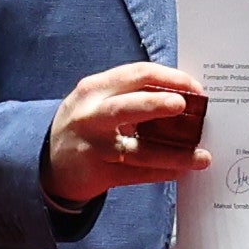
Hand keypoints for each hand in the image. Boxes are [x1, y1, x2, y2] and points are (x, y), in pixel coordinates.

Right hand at [45, 62, 209, 200]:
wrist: (47, 161)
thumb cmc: (84, 124)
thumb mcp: (96, 100)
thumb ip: (130, 94)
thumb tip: (181, 94)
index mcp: (95, 89)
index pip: (135, 74)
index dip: (169, 78)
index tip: (194, 87)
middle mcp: (91, 115)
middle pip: (126, 107)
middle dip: (157, 104)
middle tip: (185, 106)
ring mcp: (94, 146)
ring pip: (138, 150)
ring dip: (174, 154)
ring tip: (200, 157)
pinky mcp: (99, 172)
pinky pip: (137, 174)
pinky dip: (162, 172)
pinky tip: (182, 170)